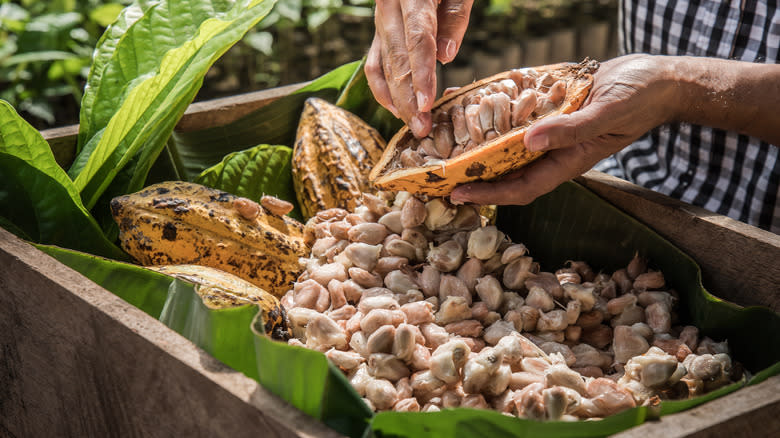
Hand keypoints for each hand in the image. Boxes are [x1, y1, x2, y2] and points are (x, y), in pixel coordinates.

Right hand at [365, 0, 473, 137]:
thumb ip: (453, 15)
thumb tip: (444, 58)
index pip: (417, 39)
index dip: (421, 74)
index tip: (427, 104)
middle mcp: (388, 8)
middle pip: (397, 59)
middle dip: (408, 98)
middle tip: (421, 129)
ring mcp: (380, 20)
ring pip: (383, 65)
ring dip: (397, 100)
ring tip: (413, 126)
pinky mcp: (380, 29)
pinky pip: (374, 62)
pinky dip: (382, 87)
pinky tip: (396, 108)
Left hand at [450, 54, 678, 204]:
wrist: (656, 79)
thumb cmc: (639, 99)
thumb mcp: (607, 113)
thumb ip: (571, 130)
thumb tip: (530, 142)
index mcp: (566, 161)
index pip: (521, 187)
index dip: (489, 195)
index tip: (457, 194)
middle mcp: (553, 150)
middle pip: (507, 170)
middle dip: (473, 175)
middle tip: (437, 173)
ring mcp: (550, 131)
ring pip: (507, 144)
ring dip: (478, 145)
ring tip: (445, 142)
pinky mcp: (550, 109)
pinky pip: (518, 116)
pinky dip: (495, 112)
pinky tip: (472, 104)